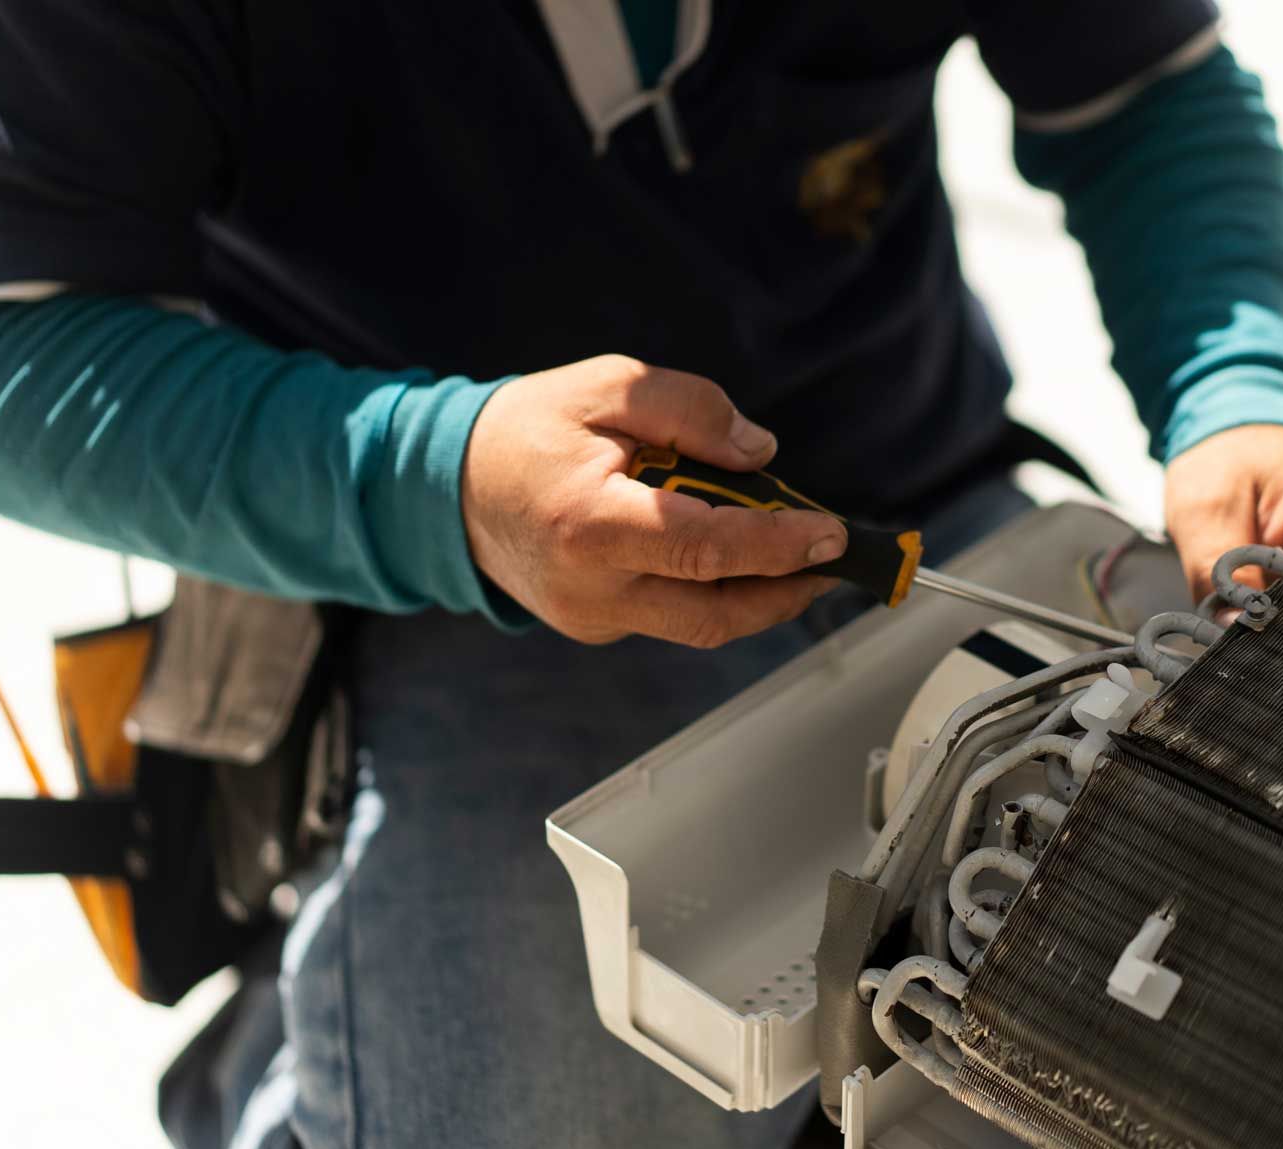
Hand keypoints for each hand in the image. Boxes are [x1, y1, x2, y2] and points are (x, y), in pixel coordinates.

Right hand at [460, 355, 847, 645]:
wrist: (449, 487)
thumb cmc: (530, 428)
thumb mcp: (608, 387)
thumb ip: (689, 410)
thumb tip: (761, 454)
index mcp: (591, 524)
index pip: (704, 548)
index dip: (777, 546)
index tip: (830, 534)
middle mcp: (592, 588)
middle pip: (715, 612)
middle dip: (787, 590)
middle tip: (834, 558)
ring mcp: (593, 618)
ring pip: (700, 624)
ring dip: (760, 595)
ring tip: (799, 556)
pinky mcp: (596, 628)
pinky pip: (672, 616)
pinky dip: (714, 589)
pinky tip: (732, 554)